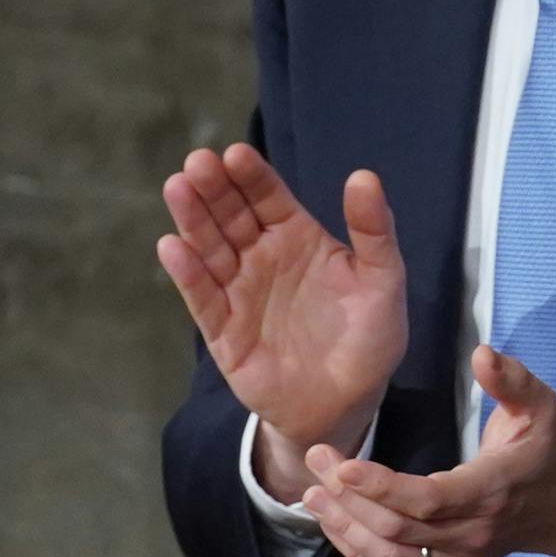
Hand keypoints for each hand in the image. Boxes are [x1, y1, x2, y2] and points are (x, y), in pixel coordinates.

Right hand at [155, 145, 403, 489]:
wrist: (348, 402)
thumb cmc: (368, 337)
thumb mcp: (383, 280)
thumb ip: (374, 231)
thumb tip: (363, 175)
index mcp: (296, 237)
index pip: (268, 197)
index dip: (252, 176)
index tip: (235, 154)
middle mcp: (261, 257)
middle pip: (231, 214)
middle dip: (214, 188)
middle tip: (197, 163)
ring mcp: (238, 291)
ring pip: (210, 248)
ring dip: (193, 219)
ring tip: (178, 188)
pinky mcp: (223, 330)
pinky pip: (202, 298)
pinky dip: (187, 274)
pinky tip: (173, 247)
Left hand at [300, 348, 555, 556]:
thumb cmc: (542, 449)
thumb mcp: (540, 405)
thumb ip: (511, 380)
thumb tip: (482, 354)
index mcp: (491, 490)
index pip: (429, 499)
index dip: (382, 487)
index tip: (342, 464)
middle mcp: (473, 532)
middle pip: (399, 528)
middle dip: (350, 497)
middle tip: (317, 460)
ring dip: (346, 529)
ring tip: (312, 494)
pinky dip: (358, 554)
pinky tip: (333, 523)